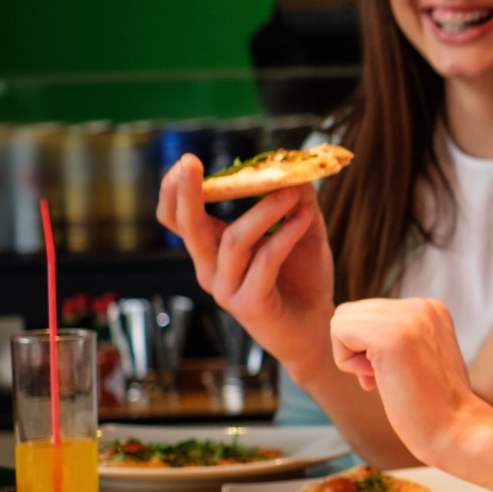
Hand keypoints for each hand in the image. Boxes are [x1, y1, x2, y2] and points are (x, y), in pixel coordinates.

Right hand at [155, 155, 336, 369]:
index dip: (174, 192)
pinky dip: (284, 236)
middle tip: (193, 163)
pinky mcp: (249, 306)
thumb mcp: (300, 233)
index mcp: (212, 251)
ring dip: (262, 211)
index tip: (185, 162)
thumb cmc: (303, 280)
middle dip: (188, 193)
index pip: (177, 220)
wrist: (318, 329)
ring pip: (232, 241)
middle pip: (187, 228)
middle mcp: (211, 270)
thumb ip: (295, 203)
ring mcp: (227, 289)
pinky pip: (264, 262)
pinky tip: (304, 218)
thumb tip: (293, 169)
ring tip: (291, 192)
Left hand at [328, 298, 489, 467]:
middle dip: (356, 348)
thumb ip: (395, 335)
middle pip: (351, 312)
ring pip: (342, 319)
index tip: (395, 373)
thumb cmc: (434, 404)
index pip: (370, 311)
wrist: (456, 430)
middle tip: (386, 378)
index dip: (369, 347)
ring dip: (352, 356)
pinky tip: (377, 379)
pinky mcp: (390, 335)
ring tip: (385, 377)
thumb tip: (349, 333)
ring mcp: (408, 317)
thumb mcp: (421, 355)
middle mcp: (421, 305)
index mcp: (431, 307)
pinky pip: (339, 332)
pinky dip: (347, 362)